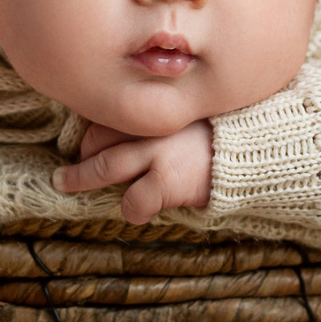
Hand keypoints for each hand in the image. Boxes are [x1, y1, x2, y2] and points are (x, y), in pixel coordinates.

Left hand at [56, 120, 213, 222]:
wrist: (257, 150)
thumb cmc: (227, 132)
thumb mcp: (195, 110)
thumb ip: (167, 113)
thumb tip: (140, 123)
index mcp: (156, 109)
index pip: (109, 114)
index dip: (94, 129)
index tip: (89, 139)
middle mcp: (151, 127)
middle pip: (97, 137)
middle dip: (83, 152)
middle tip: (71, 163)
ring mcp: (157, 154)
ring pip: (103, 166)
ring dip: (78, 178)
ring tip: (63, 182)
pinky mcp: (166, 182)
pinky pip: (133, 200)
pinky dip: (131, 210)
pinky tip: (137, 212)